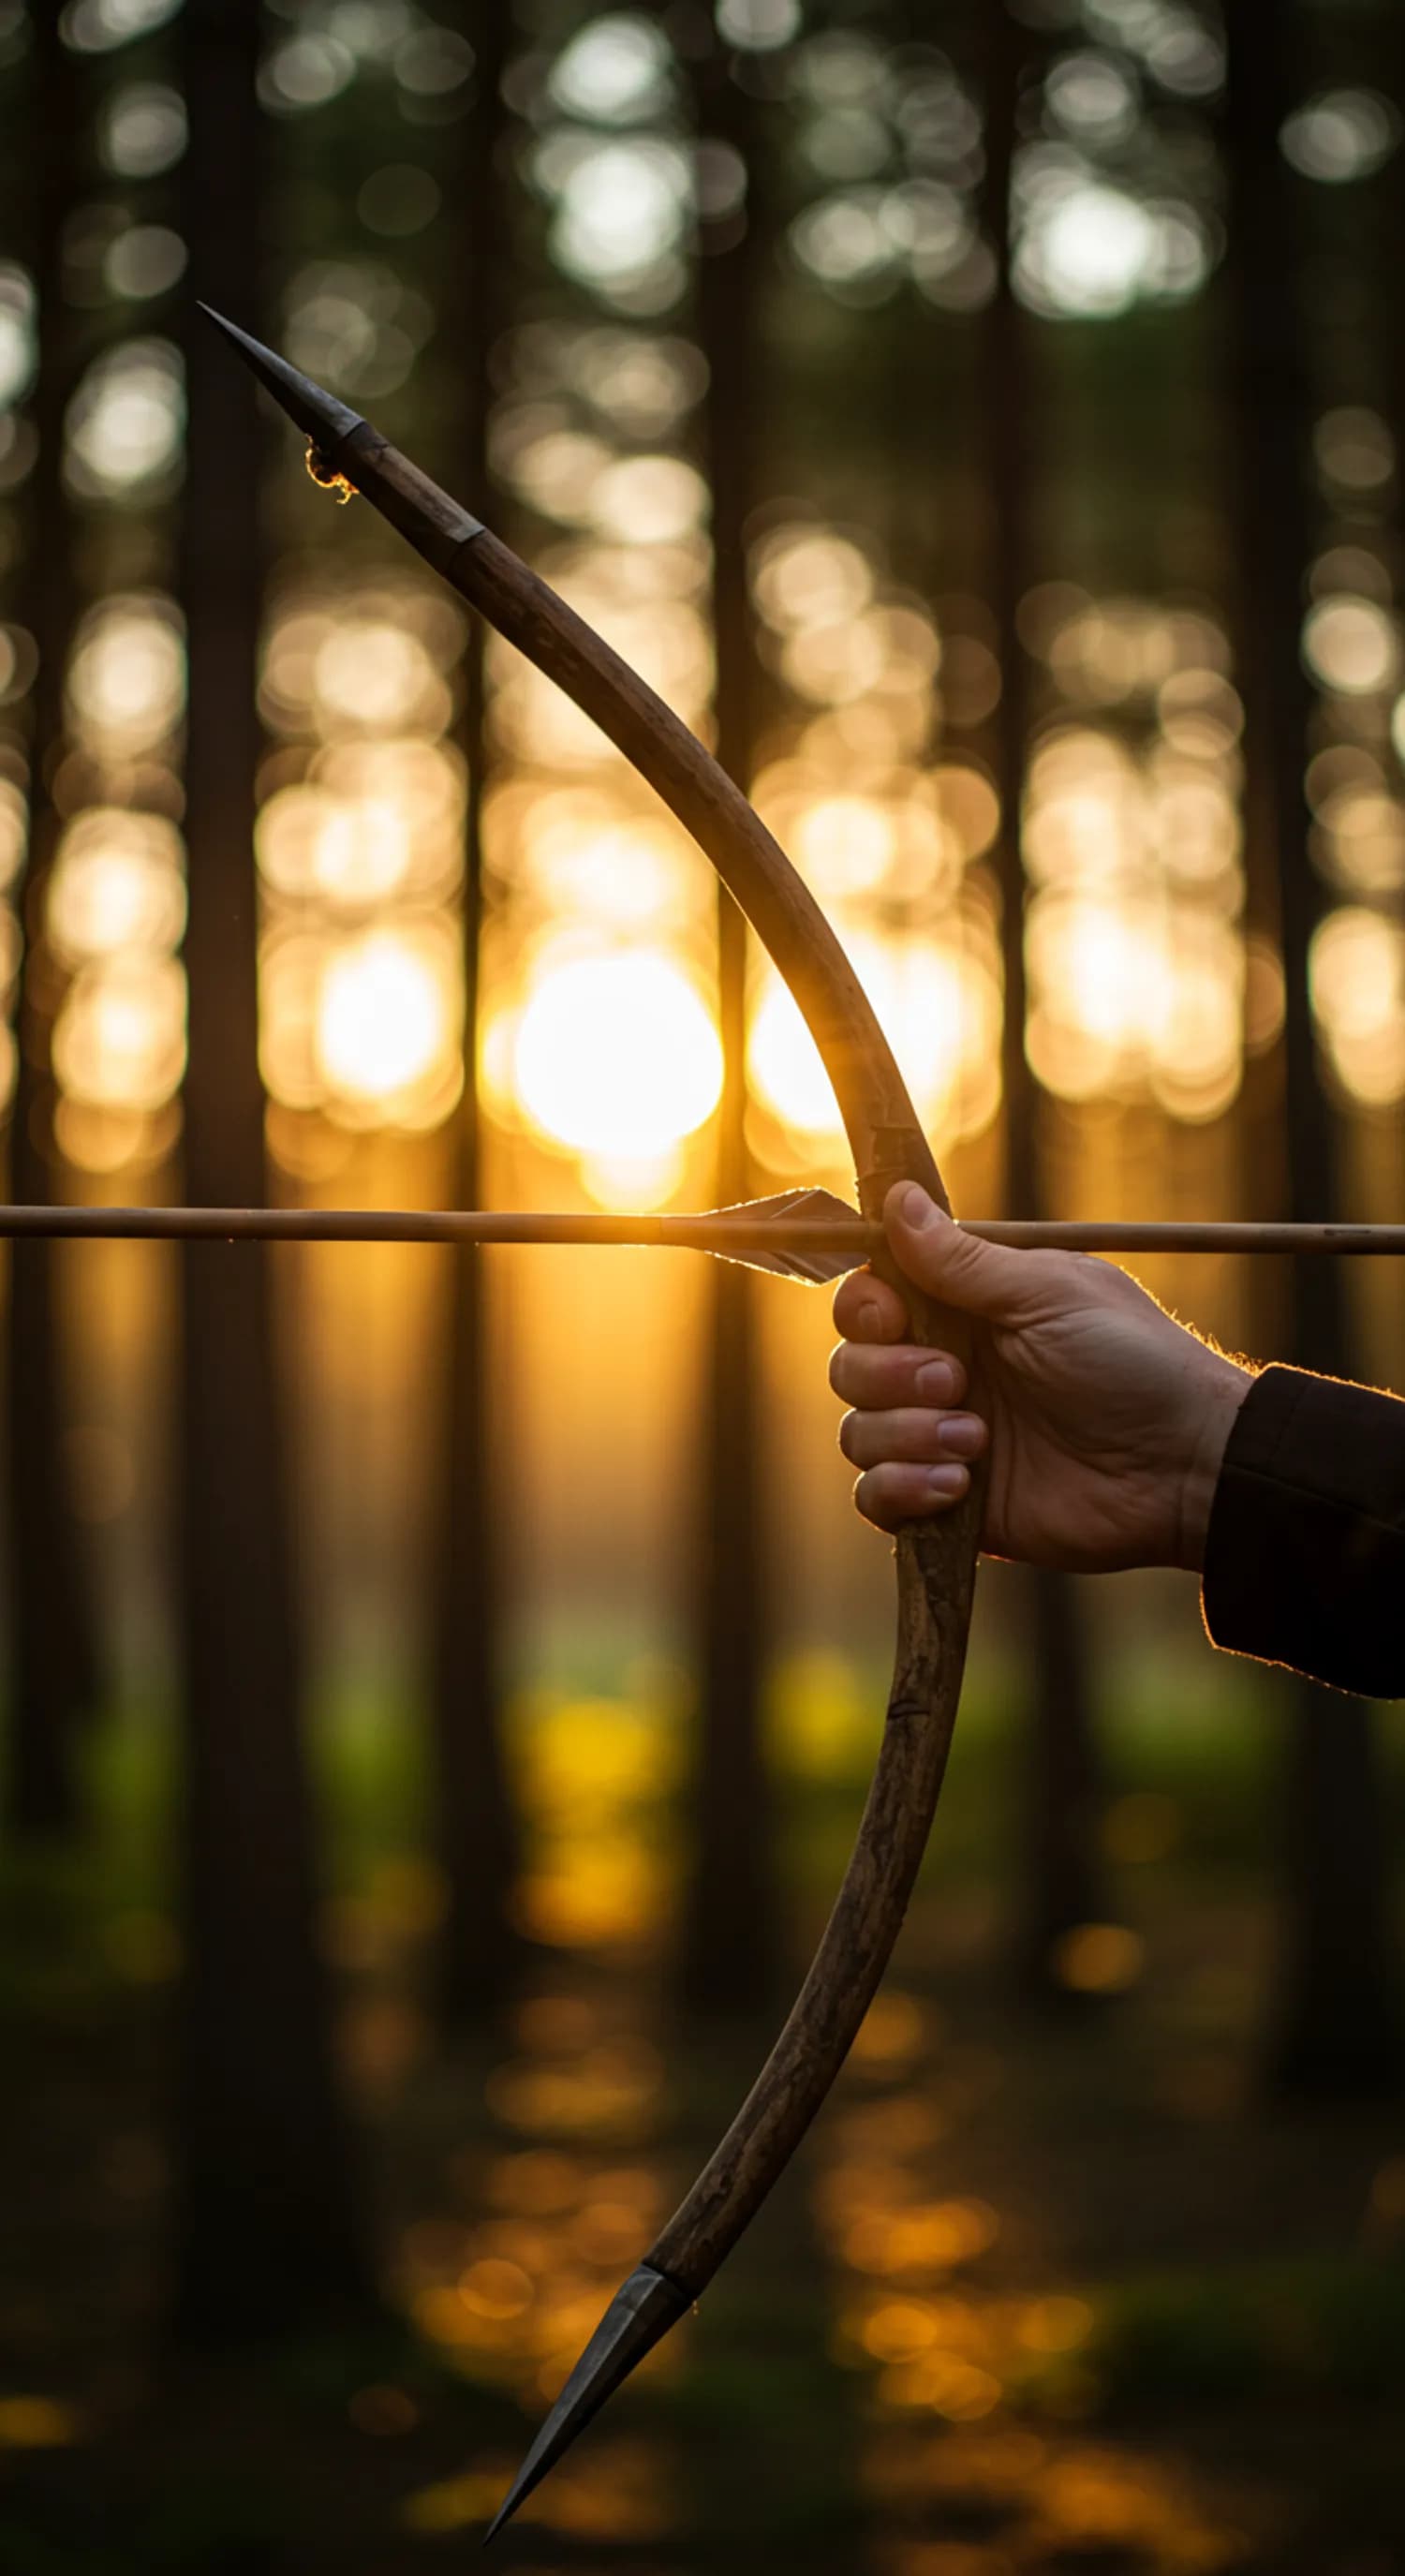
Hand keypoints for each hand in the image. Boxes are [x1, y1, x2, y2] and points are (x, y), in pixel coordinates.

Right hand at [830, 1183, 1252, 1574]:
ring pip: (857, 1434)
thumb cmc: (1132, 1363)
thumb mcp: (1046, 1294)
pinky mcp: (950, 1503)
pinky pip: (876, 1498)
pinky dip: (902, 1488)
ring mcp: (944, 1438)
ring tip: (975, 1440)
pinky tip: (960, 1484)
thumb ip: (961, 1259)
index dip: (863, 1308)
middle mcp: (944, 1372)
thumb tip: (897, 1195)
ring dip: (904, 1434)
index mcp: (964, 1313)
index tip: (892, 1316)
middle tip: (958, 1381)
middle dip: (887, 1374)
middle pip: (850, 1366)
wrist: (1184, 1466)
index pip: (869, 1301)